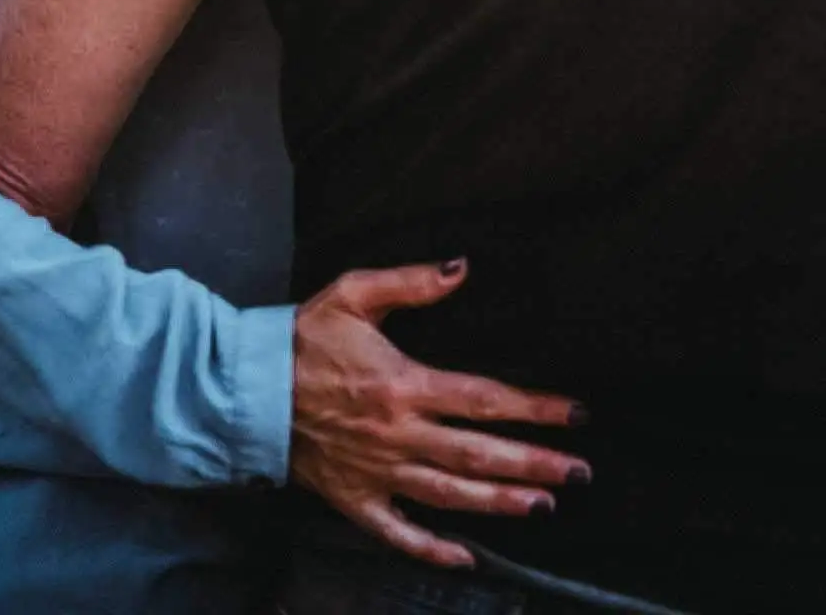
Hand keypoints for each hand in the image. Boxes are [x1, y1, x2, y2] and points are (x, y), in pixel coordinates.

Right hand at [290, 259, 587, 568]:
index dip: (535, 408)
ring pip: (450, 496)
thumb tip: (461, 268)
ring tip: (543, 506)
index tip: (575, 414)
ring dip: (500, 503)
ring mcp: (377, 472)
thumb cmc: (303, 335)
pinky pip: (398, 532)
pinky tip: (466, 556)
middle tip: (579, 472)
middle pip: (478, 455)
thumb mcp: (354, 293)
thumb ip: (412, 282)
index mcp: (404, 385)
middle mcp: (398, 434)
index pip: (484, 399)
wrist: (246, 386)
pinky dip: (433, 549)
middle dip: (534, 464)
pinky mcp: (353, 499)